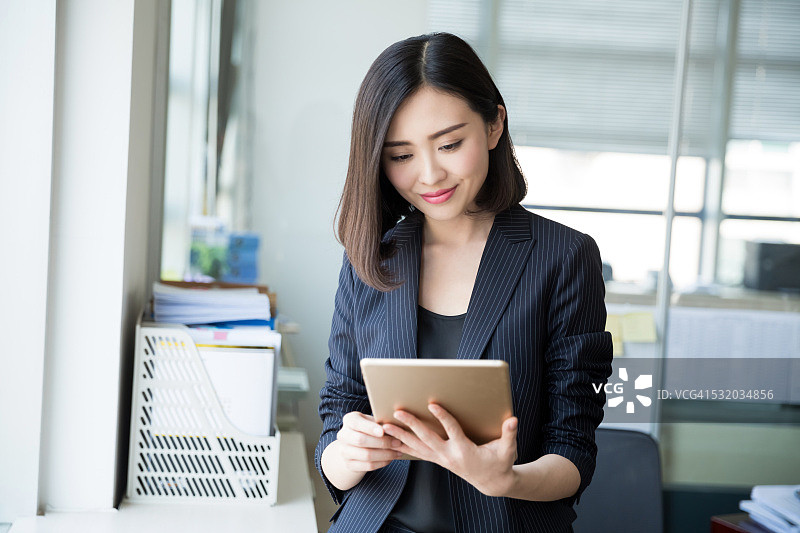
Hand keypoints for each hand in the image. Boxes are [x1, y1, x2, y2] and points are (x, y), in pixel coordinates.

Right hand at [334, 411, 403, 472]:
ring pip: (366, 455)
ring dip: (385, 454)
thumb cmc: (370, 428)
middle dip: (382, 442)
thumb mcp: (373, 421)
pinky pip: (368, 466)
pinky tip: (391, 458)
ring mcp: (344, 451)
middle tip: (398, 442)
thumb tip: (396, 425)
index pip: (356, 423)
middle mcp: (343, 435)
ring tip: (398, 452)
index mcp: (349, 420)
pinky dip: (382, 463)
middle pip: (361, 440)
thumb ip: (381, 422)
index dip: (369, 427)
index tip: (383, 431)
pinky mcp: (349, 464)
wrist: (356, 444)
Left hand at [382, 404, 518, 496]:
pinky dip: (404, 447)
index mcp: (465, 450)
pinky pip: (417, 453)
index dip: (442, 417)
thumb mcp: (508, 450)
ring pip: (417, 447)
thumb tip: (513, 420)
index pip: (452, 431)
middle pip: (427, 438)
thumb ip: (509, 434)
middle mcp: (450, 456)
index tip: (432, 404)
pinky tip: (391, 440)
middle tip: (398, 412)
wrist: (493, 483)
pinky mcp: (438, 460)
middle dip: (412, 425)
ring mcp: (441, 459)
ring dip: (400, 437)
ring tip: (385, 427)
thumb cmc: (500, 463)